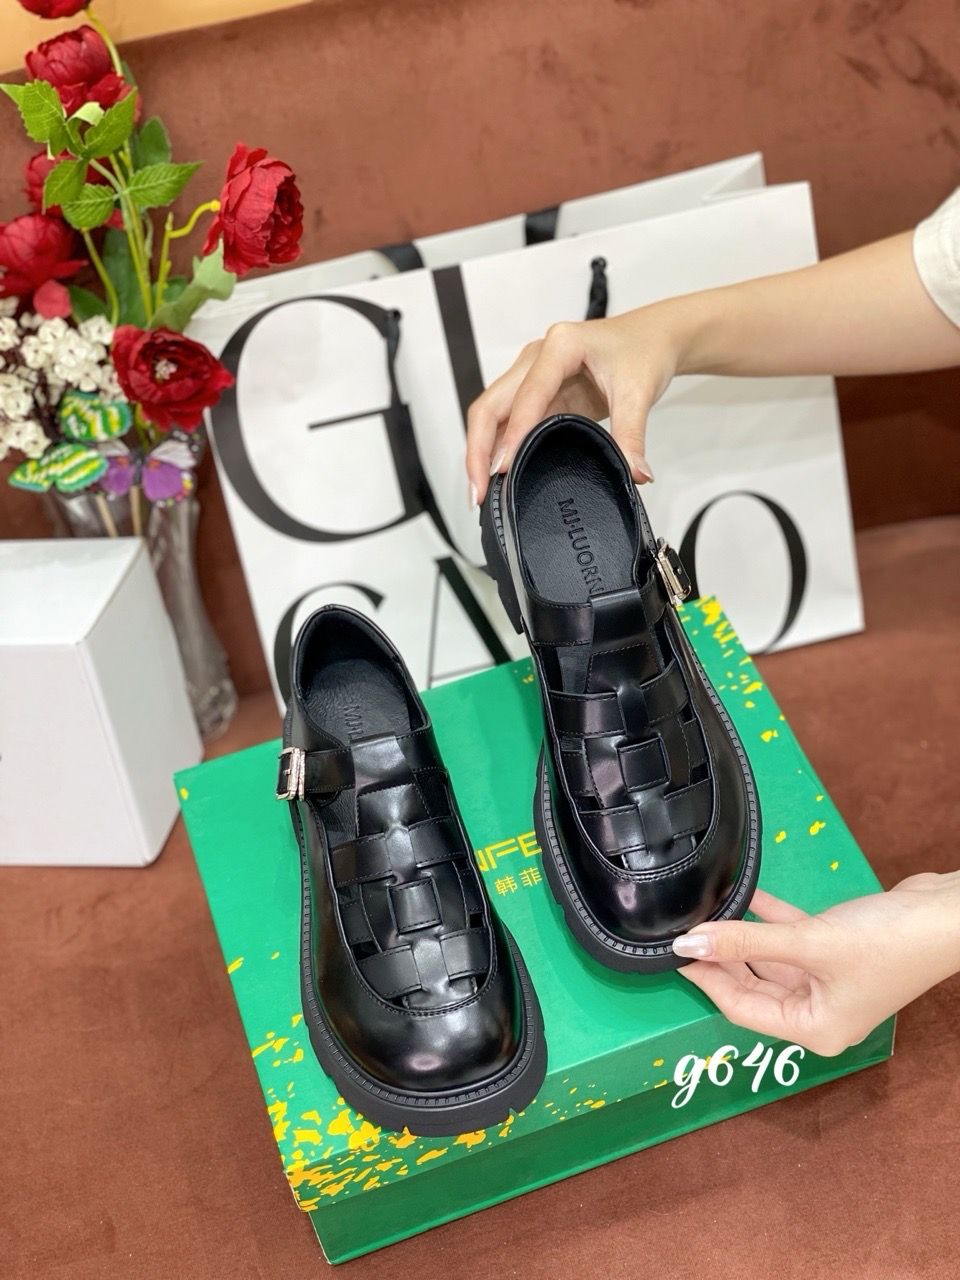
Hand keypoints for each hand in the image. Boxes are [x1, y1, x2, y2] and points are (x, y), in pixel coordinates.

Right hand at [465, 307, 684, 504]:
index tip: (503, 470)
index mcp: (561, 346)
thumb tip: (635, 473)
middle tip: (478, 492)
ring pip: (492, 414)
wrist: (652, 336)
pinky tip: (497, 477)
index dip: (513, 435)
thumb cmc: (643, 352)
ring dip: (482, 452)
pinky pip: (508, 422)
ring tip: (481, 492)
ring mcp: (531, 374)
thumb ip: (632, 435)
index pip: (527, 396)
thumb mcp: (639, 393)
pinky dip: (499, 449)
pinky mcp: (536, 392)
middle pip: (491, 404)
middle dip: (479, 450)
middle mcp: (536, 357)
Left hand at [672, 877, 959, 1056]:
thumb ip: (745, 943)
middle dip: (721, 958)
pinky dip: (769, 919)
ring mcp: (829, 982)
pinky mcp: (837, 952)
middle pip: (753, 987)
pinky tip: (743, 895)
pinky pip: (790, 938)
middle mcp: (820, 1012)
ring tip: (706, 910)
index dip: (706, 979)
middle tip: (686, 930)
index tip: (675, 953)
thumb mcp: (808, 943)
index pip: (741, 1010)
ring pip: (770, 960)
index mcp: (815, 1029)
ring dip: (742, 936)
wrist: (947, 915)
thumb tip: (689, 943)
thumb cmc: (889, 943)